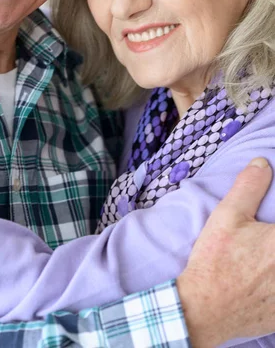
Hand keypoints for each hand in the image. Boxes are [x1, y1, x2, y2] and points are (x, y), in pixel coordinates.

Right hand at [177, 158, 274, 346]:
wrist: (205, 309)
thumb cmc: (215, 260)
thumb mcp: (227, 216)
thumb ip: (249, 186)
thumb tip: (262, 163)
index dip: (274, 224)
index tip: (265, 229)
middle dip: (271, 240)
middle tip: (260, 241)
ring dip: (273, 261)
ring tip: (260, 258)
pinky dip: (273, 283)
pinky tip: (261, 279)